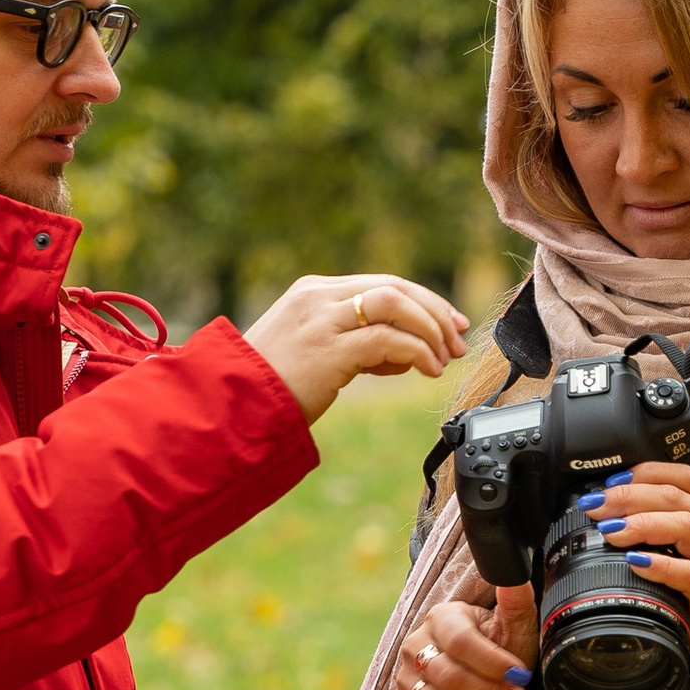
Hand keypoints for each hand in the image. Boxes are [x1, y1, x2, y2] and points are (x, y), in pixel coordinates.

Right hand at [243, 271, 468, 425]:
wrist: (231, 406)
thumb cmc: (269, 387)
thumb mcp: (312, 354)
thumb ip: (353, 346)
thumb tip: (401, 356)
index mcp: (313, 292)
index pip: (381, 284)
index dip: (422, 301)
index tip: (448, 323)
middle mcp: (318, 297)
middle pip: (394, 286)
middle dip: (434, 311)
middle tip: (458, 338)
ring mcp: (322, 321)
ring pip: (394, 304)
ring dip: (429, 328)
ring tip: (445, 357)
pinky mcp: (329, 349)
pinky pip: (388, 339)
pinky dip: (417, 351)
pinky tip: (428, 369)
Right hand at [390, 587, 537, 689]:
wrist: (478, 669)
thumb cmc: (500, 645)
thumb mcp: (514, 622)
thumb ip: (515, 598)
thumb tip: (514, 570)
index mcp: (442, 619)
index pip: (461, 643)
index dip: (494, 664)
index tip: (520, 676)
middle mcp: (416, 646)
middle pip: (449, 679)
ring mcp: (404, 678)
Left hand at [577, 461, 689, 659]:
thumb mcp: (683, 554)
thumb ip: (657, 533)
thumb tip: (607, 518)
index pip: (684, 479)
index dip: (647, 473)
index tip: (613, 481)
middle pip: (678, 499)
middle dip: (632, 497)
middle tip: (599, 506)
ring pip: (687, 527)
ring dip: (644, 524)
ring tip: (613, 532)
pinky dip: (661, 565)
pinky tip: (637, 563)